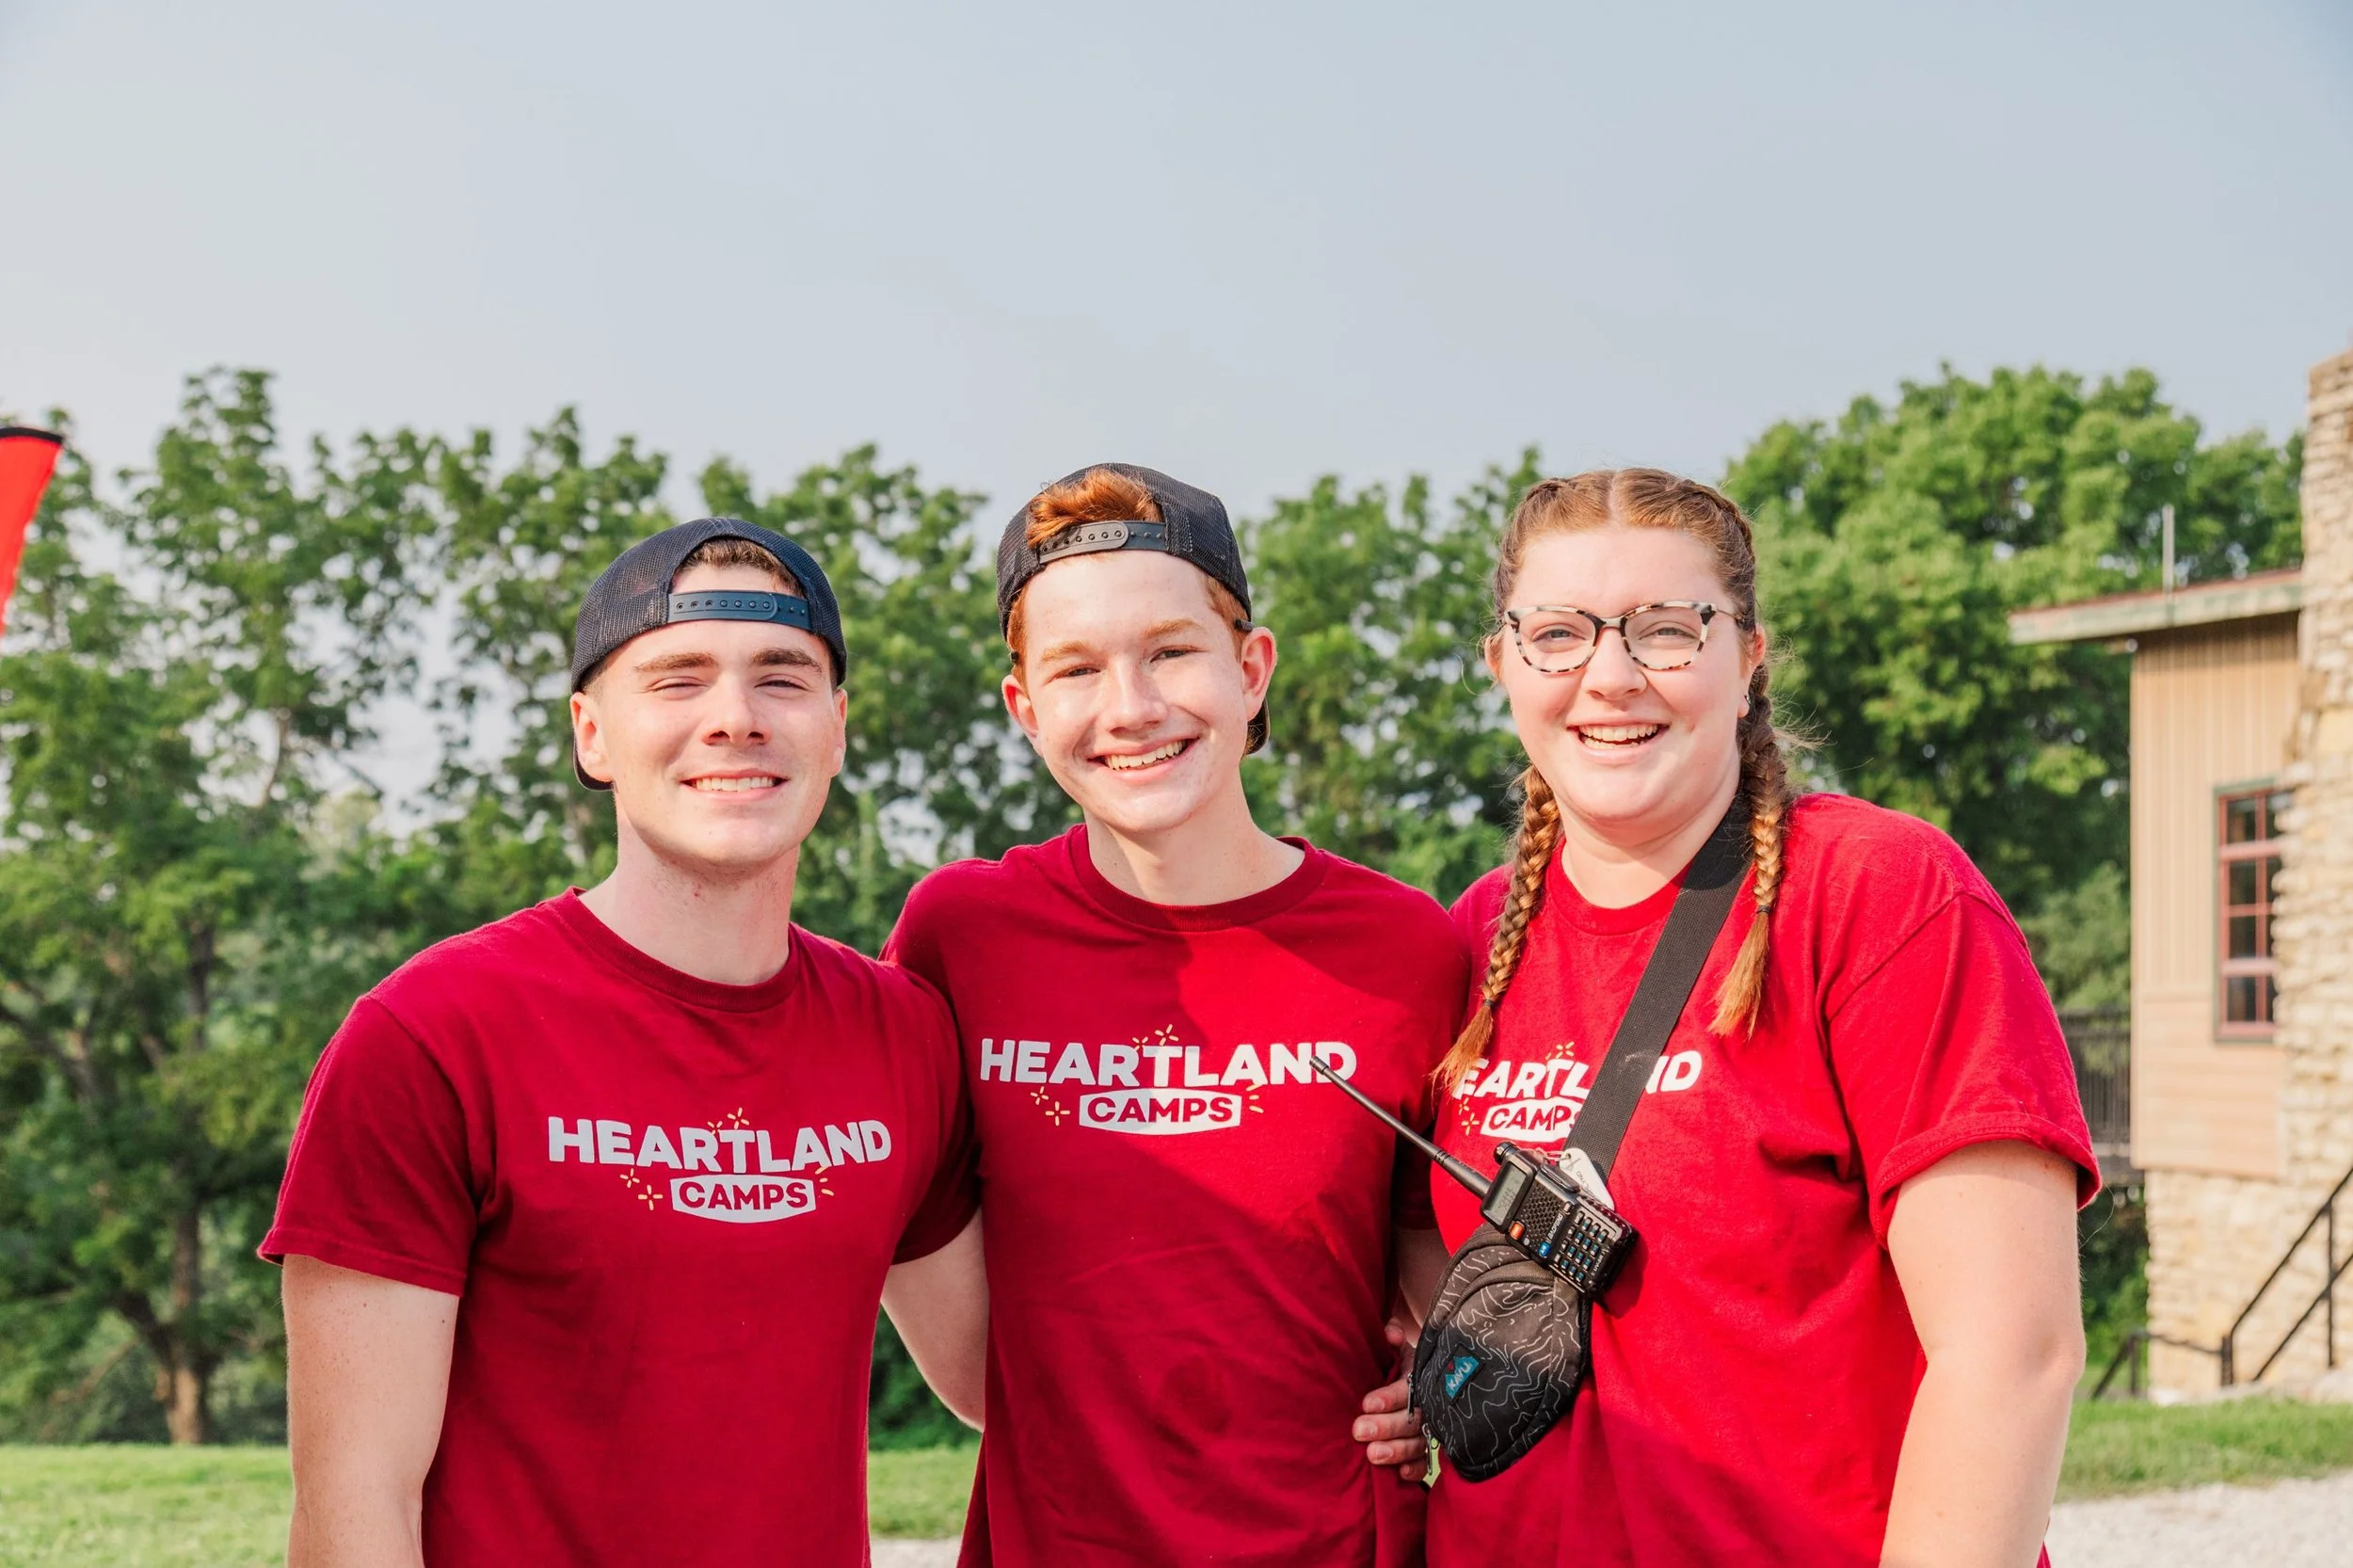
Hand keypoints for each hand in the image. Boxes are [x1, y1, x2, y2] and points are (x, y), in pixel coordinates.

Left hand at [1352, 1319, 1425, 1478]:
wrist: (1407, 1384)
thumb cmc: (1392, 1365)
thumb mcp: (1393, 1350)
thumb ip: (1391, 1339)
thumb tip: (1390, 1332)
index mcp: (1417, 1377)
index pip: (1408, 1388)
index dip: (1389, 1397)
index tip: (1366, 1403)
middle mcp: (1426, 1404)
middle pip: (1412, 1419)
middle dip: (1386, 1427)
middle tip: (1359, 1430)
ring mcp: (1428, 1429)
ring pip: (1418, 1443)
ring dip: (1397, 1451)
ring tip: (1372, 1455)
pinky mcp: (1426, 1449)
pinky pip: (1426, 1463)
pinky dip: (1415, 1470)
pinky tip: (1401, 1475)